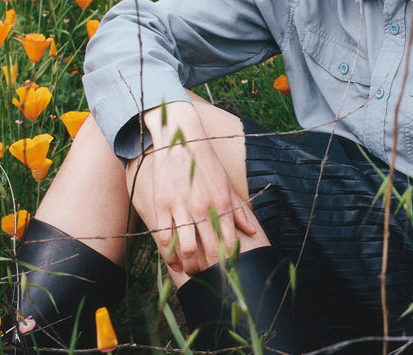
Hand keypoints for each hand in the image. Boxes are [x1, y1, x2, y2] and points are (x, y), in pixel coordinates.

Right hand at [126, 101, 256, 275]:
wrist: (180, 137)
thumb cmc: (205, 161)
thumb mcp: (225, 183)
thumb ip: (237, 210)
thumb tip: (251, 232)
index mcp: (221, 202)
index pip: (228, 242)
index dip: (229, 261)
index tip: (227, 269)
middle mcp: (202, 207)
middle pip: (209, 251)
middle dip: (210, 269)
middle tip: (209, 275)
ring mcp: (180, 207)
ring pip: (186, 249)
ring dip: (190, 265)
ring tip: (192, 269)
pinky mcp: (162, 205)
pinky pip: (164, 237)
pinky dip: (170, 255)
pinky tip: (174, 261)